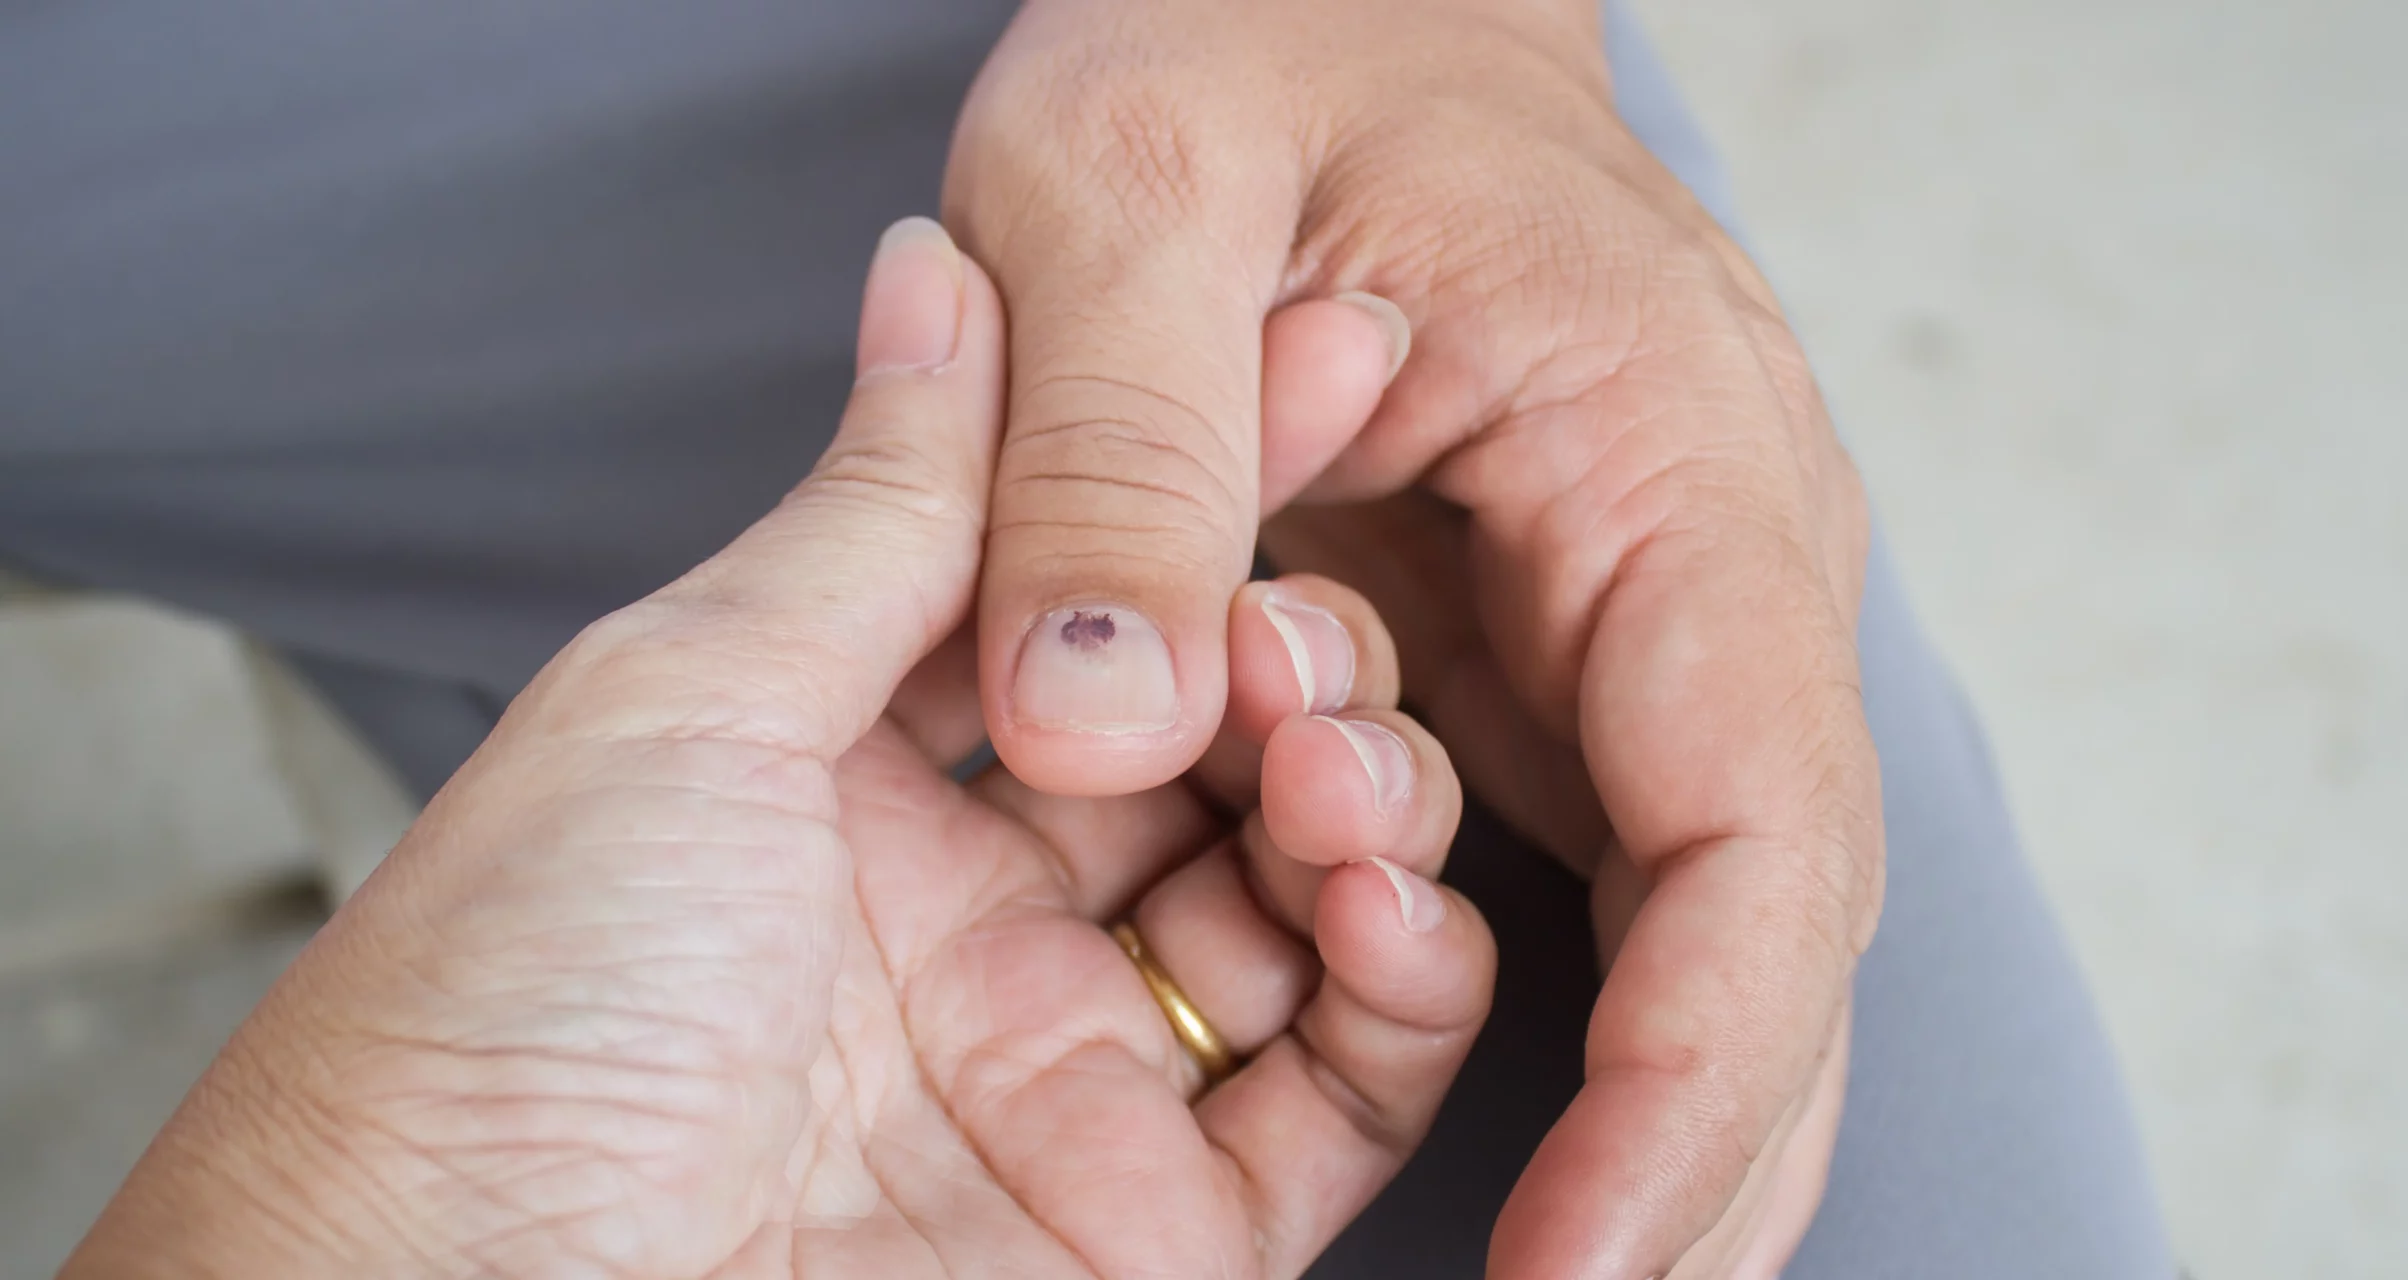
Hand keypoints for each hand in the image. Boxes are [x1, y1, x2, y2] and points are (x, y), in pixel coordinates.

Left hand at [65, 221, 1493, 1277]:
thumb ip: (878, 510)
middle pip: (1223, 755)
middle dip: (1302, 654)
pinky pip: (1349, 1091)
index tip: (1323, 366)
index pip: (1096, 609)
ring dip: (1366, 797)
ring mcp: (1074, 1077)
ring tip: (1326, 744)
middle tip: (1302, 610)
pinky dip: (1408, 982)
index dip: (1209, 494)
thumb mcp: (689, 702)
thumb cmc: (507, 1023)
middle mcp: (981, 930)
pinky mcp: (1162, 1233)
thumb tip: (947, 281)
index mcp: (854, 785)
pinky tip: (1379, 885)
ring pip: (1311, 905)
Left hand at [946, 3, 1878, 1275]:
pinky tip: (1449, 1114)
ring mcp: (1611, 621)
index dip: (1693, 1071)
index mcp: (1656, 447)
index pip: (1755, 822)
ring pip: (1680, 924)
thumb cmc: (1245, 20)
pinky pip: (1555, 866)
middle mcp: (1686, 558)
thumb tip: (1114, 716)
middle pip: (1761, 923)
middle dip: (1692, 1158)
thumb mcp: (1117, 174)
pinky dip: (1505, 998)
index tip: (1590, 1268)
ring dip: (1622, 1114)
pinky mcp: (1518, 658)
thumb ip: (1101, 436)